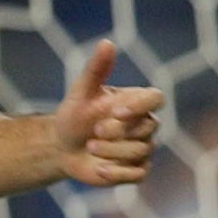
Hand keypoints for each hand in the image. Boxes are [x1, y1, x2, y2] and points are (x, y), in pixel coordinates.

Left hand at [54, 40, 162, 185]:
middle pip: (148, 129)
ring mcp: (142, 148)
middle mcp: (144, 125)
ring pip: (141, 152)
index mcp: (135, 102)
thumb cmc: (74, 116)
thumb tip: (107, 42)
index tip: (115, 112)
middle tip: (94, 131)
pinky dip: (116, 173)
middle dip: (117, 132)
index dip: (140, 106)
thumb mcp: (81, 93)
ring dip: (111, 152)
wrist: (61, 147)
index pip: (156, 98)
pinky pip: (138, 175)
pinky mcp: (136, 170)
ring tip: (90, 147)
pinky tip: (98, 169)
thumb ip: (96, 70)